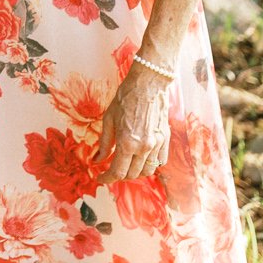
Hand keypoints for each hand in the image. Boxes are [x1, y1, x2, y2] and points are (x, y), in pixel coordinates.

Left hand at [96, 64, 171, 180]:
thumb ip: (104, 144)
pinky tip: (140, 158)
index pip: (117, 172)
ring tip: (125, 165)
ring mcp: (157, 144)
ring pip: (147, 171)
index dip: (107, 178)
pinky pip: (160, 162)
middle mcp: (144, 147)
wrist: (148, 84)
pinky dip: (149, 165)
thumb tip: (96, 160)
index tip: (100, 178)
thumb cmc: (125, 98)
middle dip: (119, 176)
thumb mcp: (108, 120)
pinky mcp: (166, 140)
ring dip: (135, 173)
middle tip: (110, 169)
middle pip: (132, 175)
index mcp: (128, 143)